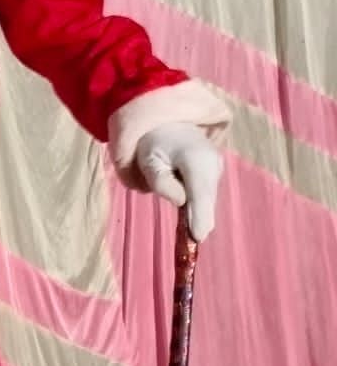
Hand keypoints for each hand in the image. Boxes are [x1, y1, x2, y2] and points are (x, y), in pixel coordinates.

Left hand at [134, 122, 222, 241]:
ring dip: (196, 213)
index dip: (200, 216)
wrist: (170, 123)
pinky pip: (206, 195)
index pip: (199, 191)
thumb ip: (161, 181)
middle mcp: (213, 163)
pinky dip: (198, 206)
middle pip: (207, 200)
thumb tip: (180, 201)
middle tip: (189, 242)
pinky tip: (189, 213)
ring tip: (186, 228)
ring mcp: (218, 168)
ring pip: (207, 200)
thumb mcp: (149, 161)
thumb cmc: (154, 143)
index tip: (198, 236)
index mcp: (195, 158)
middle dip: (199, 220)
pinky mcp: (216, 174)